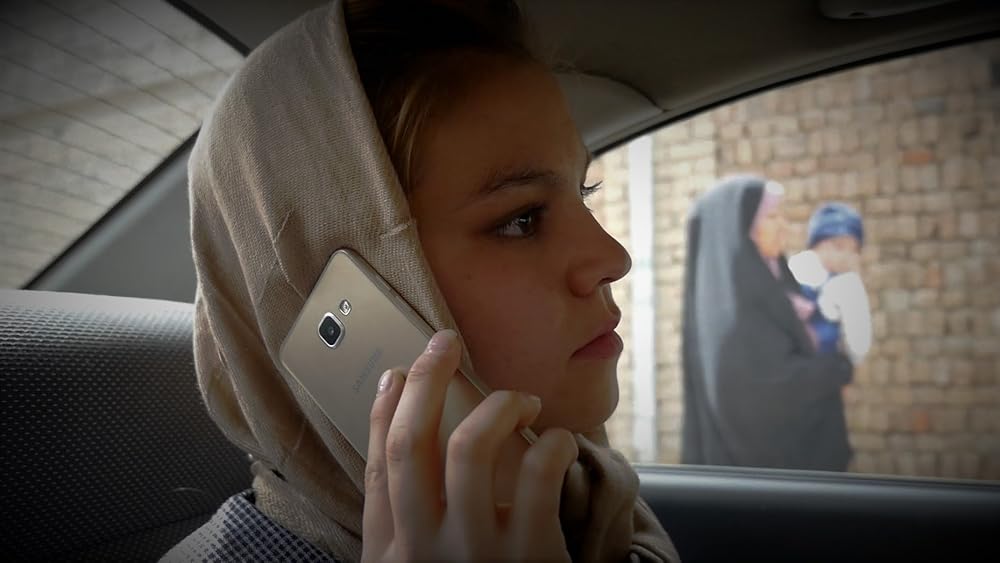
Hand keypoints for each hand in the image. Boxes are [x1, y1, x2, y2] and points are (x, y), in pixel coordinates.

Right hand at [362, 330, 577, 561]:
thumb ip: (411, 521)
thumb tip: (413, 439)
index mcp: (393, 554)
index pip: (379, 465)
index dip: (384, 410)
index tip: (398, 372)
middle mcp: (425, 550)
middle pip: (412, 443)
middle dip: (427, 380)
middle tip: (446, 342)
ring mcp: (476, 552)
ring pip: (469, 446)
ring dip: (497, 406)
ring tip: (522, 400)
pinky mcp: (532, 554)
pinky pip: (538, 473)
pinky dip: (553, 443)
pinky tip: (561, 441)